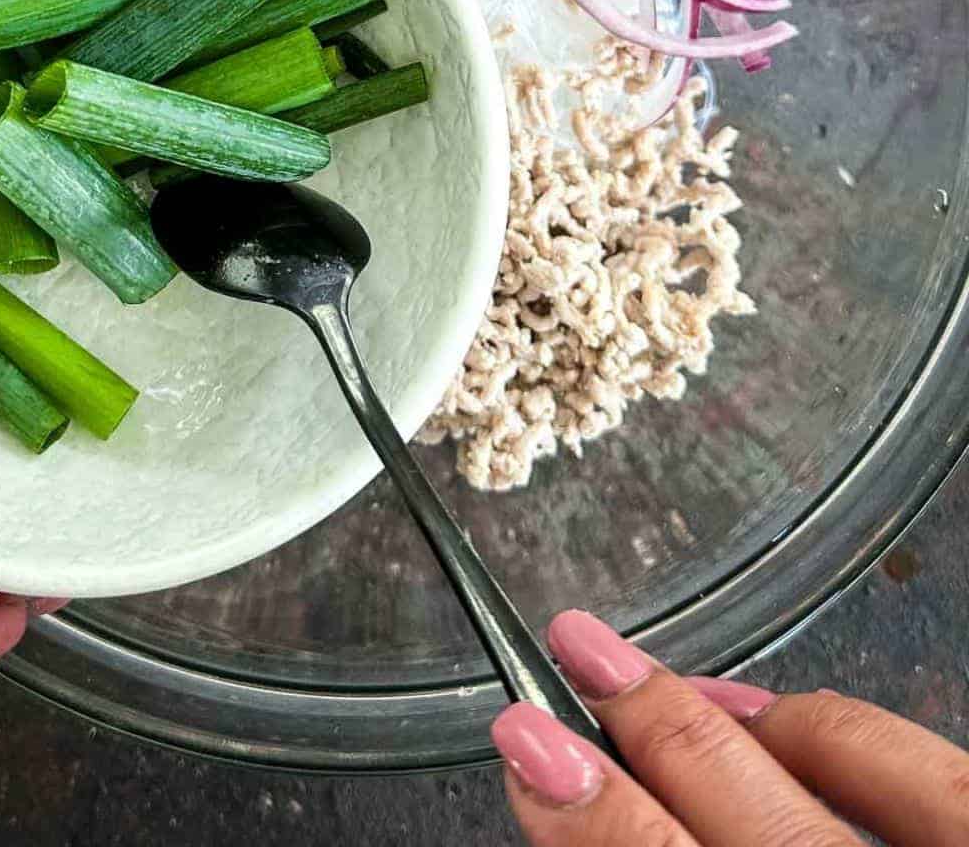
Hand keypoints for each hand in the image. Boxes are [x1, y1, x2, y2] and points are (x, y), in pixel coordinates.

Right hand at [495, 609, 968, 845]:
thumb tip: (569, 786)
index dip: (587, 805)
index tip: (523, 741)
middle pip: (744, 799)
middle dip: (647, 714)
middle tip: (575, 646)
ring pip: (843, 749)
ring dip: (743, 714)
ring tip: (663, 687)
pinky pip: (927, 762)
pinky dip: (837, 729)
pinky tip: (780, 718)